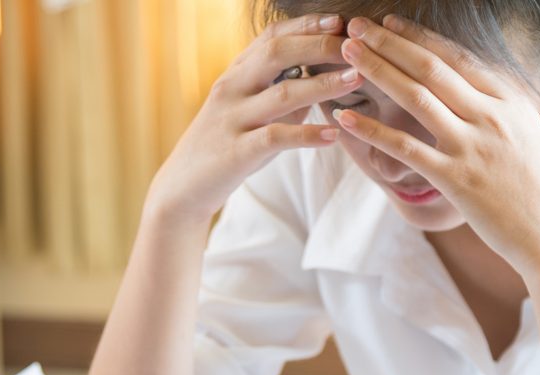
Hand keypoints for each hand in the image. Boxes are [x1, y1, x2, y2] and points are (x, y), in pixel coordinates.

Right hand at [145, 14, 362, 223]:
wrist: (183, 187)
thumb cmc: (225, 146)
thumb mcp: (248, 112)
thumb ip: (280, 95)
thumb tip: (320, 81)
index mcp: (235, 74)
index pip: (271, 36)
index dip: (306, 25)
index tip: (340, 21)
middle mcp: (231, 89)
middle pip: (278, 53)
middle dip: (320, 45)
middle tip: (356, 46)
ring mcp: (232, 119)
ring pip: (282, 93)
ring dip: (323, 85)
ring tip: (356, 79)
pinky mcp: (236, 152)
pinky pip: (275, 138)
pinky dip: (306, 135)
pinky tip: (332, 135)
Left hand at [334, 15, 539, 275]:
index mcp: (511, 102)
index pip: (458, 59)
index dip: (421, 38)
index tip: (393, 24)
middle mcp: (489, 116)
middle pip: (430, 67)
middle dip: (389, 42)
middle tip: (357, 25)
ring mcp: (470, 145)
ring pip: (415, 96)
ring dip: (377, 70)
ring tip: (346, 52)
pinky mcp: (452, 178)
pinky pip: (403, 148)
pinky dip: (371, 130)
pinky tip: (343, 118)